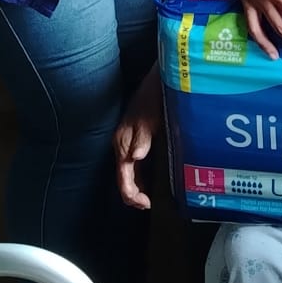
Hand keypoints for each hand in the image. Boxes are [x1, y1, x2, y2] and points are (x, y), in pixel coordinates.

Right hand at [114, 66, 163, 209]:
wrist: (159, 77)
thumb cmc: (154, 95)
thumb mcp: (149, 116)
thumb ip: (142, 137)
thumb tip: (134, 157)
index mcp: (122, 142)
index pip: (122, 176)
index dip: (132, 194)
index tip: (146, 204)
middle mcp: (122, 144)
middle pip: (124, 176)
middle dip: (135, 193)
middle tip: (150, 205)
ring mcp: (129, 140)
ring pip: (130, 170)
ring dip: (138, 185)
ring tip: (152, 197)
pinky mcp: (137, 136)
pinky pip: (136, 161)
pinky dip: (142, 174)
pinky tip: (154, 178)